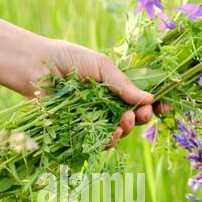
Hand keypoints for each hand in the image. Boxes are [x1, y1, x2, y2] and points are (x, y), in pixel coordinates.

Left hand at [26, 39, 166, 147]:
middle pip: (132, 118)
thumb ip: (123, 84)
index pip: (140, 99)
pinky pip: (98, 141)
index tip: (165, 108)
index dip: (154, 105)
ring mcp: (93, 119)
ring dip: (126, 130)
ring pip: (118, 132)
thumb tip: (150, 99)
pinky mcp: (78, 131)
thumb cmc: (69, 59)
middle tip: (140, 114)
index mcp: (115, 87)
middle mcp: (106, 104)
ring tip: (123, 122)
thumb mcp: (101, 66)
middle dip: (141, 118)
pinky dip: (108, 140)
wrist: (36, 66)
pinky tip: (112, 134)